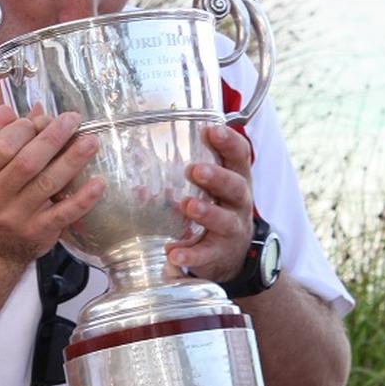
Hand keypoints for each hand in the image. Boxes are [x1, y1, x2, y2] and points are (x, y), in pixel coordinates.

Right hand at [0, 103, 104, 263]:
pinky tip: (99, 183)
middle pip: (28, 162)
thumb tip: (9, 109)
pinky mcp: (38, 231)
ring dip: (73, 161)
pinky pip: (64, 213)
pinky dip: (83, 199)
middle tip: (73, 120)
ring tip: (90, 142)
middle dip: (54, 138)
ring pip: (48, 184)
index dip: (26, 128)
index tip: (42, 119)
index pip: (4, 146)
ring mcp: (16, 216)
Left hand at [166, 122, 253, 283]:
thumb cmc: (217, 208)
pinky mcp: (219, 254)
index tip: (211, 130)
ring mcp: (232, 229)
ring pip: (225, 220)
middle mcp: (239, 202)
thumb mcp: (213, 186)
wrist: (232, 253)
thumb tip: (144, 159)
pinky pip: (206, 254)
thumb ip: (192, 169)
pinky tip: (173, 253)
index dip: (228, 142)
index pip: (240, 156)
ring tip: (188, 206)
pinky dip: (191, 255)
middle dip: (216, 177)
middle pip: (235, 186)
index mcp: (236, 178)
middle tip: (194, 170)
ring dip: (206, 212)